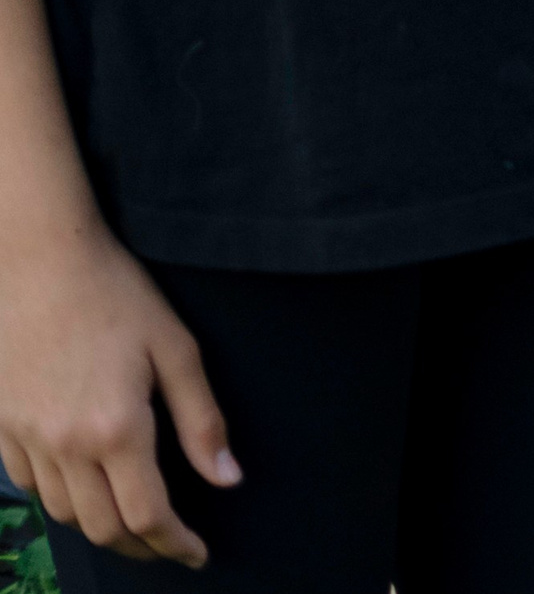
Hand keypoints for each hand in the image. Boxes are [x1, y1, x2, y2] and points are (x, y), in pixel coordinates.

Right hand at [0, 215, 239, 564]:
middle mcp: (68, 447)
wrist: (41, 262)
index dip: (175, 544)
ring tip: (132, 521)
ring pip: (66, 515)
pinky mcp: (4, 430)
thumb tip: (228, 478)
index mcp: (117, 428)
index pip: (148, 515)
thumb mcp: (175, 347)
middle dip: (142, 546)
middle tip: (169, 543)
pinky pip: (32, 487)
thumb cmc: (115, 294)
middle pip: (105, 528)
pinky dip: (61, 499)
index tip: (197, 554)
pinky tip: (83, 486)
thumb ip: (202, 420)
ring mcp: (30, 441)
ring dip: (102, 527)